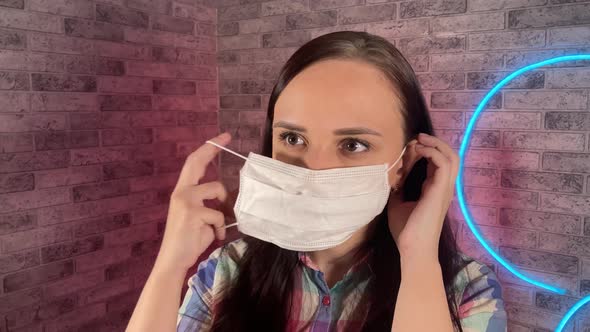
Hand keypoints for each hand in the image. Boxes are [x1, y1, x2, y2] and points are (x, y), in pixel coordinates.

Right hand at [153, 132, 231, 273]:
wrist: (174, 260)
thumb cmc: (188, 239)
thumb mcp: (199, 216)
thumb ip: (208, 203)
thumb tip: (227, 199)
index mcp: (182, 191)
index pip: (193, 163)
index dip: (207, 149)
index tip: (222, 138)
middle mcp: (181, 191)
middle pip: (197, 162)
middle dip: (212, 148)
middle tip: (227, 137)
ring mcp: (185, 200)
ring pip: (217, 190)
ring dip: (224, 208)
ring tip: (217, 225)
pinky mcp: (192, 213)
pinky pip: (218, 214)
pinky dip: (220, 227)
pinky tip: (213, 235)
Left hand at [387, 133, 458, 262]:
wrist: (412, 248)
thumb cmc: (406, 230)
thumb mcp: (398, 202)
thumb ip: (399, 188)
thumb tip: (392, 175)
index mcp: (435, 189)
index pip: (437, 163)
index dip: (424, 150)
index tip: (407, 148)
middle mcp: (443, 187)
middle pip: (450, 156)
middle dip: (435, 142)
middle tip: (418, 137)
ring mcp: (444, 188)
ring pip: (451, 157)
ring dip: (435, 144)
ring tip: (418, 141)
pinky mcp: (441, 190)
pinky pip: (443, 163)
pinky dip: (432, 152)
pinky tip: (418, 151)